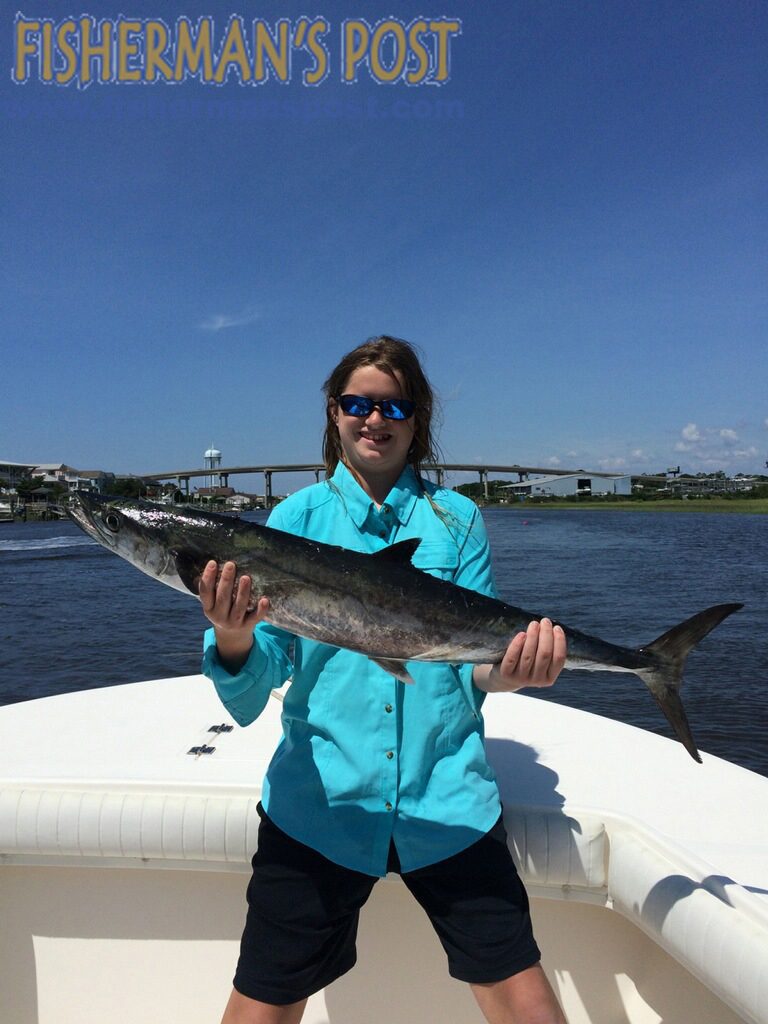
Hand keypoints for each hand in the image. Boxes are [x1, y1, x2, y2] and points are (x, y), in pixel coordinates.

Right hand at [199, 560, 270, 674]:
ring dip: (243, 592)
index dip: (207, 578)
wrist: (232, 637)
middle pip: (223, 598)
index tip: (212, 563)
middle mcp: (219, 616)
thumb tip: (213, 562)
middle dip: (226, 581)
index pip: (205, 592)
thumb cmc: (223, 610)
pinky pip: (255, 618)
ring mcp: (234, 622)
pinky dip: (261, 610)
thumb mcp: (213, 603)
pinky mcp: (248, 625)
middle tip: (230, 565)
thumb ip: (213, 588)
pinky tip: (265, 600)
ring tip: (246, 577)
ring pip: (239, 607)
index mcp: (209, 608)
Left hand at [475, 618, 566, 692]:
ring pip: (528, 655)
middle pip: (544, 655)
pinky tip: (522, 634)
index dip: (560, 642)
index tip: (557, 627)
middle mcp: (537, 680)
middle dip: (546, 635)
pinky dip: (517, 645)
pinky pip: (512, 658)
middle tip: (545, 621)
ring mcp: (521, 678)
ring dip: (532, 637)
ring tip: (534, 624)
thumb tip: (551, 627)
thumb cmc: (528, 664)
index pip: (559, 659)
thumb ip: (548, 650)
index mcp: (549, 678)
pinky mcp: (507, 674)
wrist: (507, 679)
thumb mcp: (540, 662)